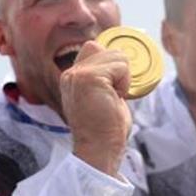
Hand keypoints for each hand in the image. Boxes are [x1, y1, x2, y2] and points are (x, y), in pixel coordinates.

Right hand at [60, 40, 131, 176]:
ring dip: (122, 77)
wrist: (100, 149)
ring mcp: (78, 75)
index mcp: (71, 78)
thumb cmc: (106, 129)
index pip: (92, 49)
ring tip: (113, 98)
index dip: (109, 65)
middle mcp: (70, 74)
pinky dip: (125, 83)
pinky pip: (120, 66)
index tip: (111, 91)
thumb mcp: (102, 97)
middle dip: (117, 69)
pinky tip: (115, 99)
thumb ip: (105, 78)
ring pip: (115, 56)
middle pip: (101, 47)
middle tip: (112, 96)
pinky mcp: (89, 78)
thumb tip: (121, 61)